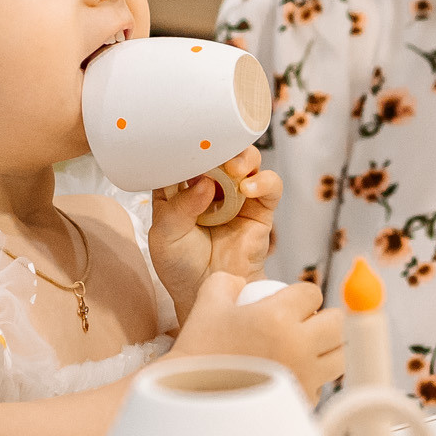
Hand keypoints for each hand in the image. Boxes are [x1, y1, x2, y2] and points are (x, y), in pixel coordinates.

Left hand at [148, 146, 279, 322]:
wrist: (205, 293)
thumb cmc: (180, 264)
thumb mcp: (166, 235)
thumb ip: (180, 207)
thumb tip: (205, 183)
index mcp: (182, 185)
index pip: (187, 153)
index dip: (188, 144)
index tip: (187, 142)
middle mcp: (212, 185)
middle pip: (221, 150)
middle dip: (220, 146)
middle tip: (214, 153)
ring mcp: (238, 196)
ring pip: (248, 161)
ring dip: (243, 159)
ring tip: (233, 170)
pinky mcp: (260, 210)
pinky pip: (270, 187)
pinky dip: (263, 182)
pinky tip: (249, 189)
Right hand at [169, 271, 343, 398]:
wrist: (193, 397)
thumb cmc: (199, 351)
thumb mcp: (207, 303)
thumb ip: (227, 282)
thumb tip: (242, 281)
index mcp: (277, 316)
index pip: (312, 293)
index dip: (302, 295)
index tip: (292, 303)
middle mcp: (298, 346)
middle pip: (337, 323)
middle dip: (324, 319)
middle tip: (308, 323)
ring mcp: (304, 376)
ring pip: (340, 356)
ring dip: (328, 348)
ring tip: (310, 348)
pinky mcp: (303, 401)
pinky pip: (323, 384)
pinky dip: (315, 377)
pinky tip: (294, 374)